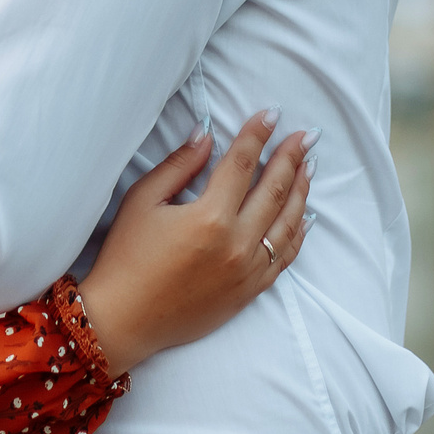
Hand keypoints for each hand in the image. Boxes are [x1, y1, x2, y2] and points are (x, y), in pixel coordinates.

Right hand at [75, 112, 313, 375]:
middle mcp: (237, 243)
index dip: (257, 135)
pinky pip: (285, 257)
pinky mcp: (250, 291)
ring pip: (288, 224)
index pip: (242, 164)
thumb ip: (178, 166)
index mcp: (209, 217)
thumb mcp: (141, 201)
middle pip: (274, 190)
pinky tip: (304, 216)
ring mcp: (248, 270)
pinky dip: (298, 234)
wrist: (125, 319)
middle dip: (291, 158)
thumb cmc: (126, 257)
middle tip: (305, 136)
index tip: (271, 114)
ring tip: (308, 167)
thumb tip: (206, 137)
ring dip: (301, 192)